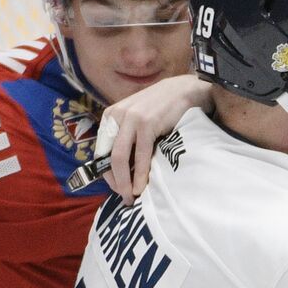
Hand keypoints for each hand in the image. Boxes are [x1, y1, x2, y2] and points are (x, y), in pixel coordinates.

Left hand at [99, 74, 212, 204]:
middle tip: (124, 197)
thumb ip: (128, 135)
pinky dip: (139, 174)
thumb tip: (123, 167)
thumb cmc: (164, 107)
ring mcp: (131, 119)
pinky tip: (141, 187)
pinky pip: (140, 155)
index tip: (117, 188)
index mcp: (111, 115)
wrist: (186, 90)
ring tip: (131, 196)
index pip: (101, 150)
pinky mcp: (146, 124)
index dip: (106, 173)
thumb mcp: (139, 117)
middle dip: (114, 181)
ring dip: (124, 182)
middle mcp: (116, 115)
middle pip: (107, 156)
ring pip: (119, 158)